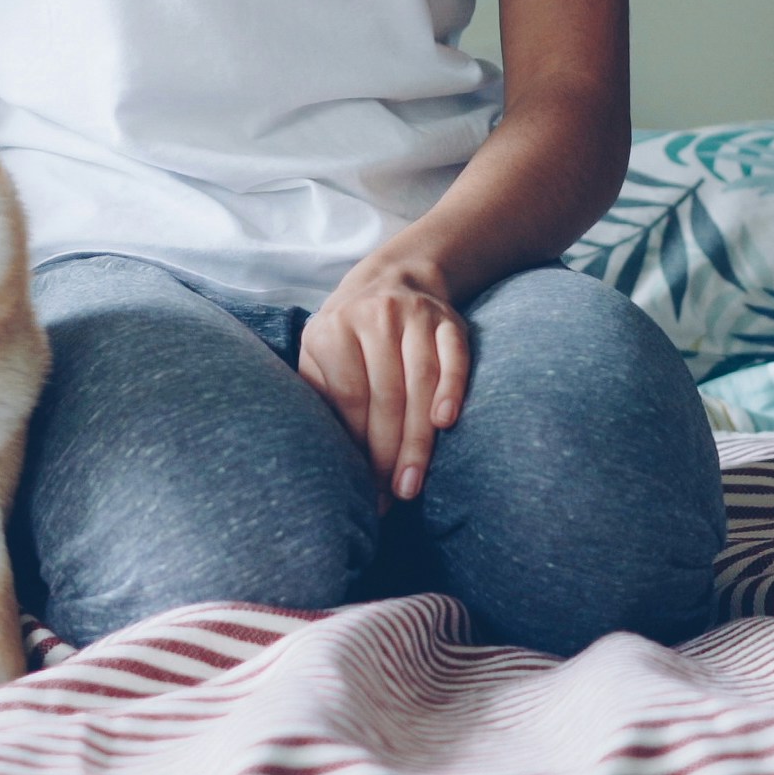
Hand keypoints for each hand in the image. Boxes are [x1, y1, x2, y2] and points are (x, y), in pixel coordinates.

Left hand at [298, 256, 468, 502]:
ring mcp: (416, 316)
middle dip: (390, 453)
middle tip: (393, 495)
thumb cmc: (348, 335)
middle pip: (386, 396)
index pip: (349, 397)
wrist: (392, 279)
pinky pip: (455, 357)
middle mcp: (375, 318)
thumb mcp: (319, 354)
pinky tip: (446, 423)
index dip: (357, 444)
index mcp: (335, 329)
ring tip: (413, 482)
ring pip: (421, 382)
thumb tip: (320, 459)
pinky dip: (452, 389)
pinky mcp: (449, 321)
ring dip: (419, 438)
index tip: (362, 485)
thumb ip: (318, 395)